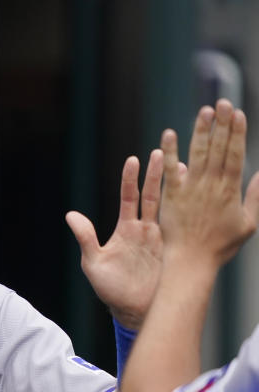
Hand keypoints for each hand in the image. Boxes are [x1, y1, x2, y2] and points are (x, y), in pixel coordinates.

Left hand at [66, 150, 171, 328]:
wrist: (132, 311)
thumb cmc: (110, 289)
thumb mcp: (93, 263)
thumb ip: (86, 238)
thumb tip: (70, 214)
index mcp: (126, 229)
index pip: (129, 197)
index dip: (130, 179)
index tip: (133, 159)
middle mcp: (145, 229)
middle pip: (153, 195)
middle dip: (156, 173)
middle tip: (162, 150)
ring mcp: (162, 238)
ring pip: (170, 206)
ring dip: (175, 186)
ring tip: (182, 163)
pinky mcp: (174, 249)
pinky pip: (182, 226)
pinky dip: (187, 209)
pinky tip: (194, 193)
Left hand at [159, 99, 258, 269]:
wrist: (191, 262)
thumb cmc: (220, 246)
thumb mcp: (248, 223)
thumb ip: (256, 198)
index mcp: (230, 190)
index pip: (235, 155)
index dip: (237, 133)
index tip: (238, 113)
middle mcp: (211, 186)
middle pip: (219, 149)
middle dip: (222, 125)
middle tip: (223, 102)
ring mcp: (190, 190)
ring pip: (198, 154)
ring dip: (201, 131)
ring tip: (204, 111)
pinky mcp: (171, 196)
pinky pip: (170, 170)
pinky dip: (170, 151)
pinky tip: (169, 133)